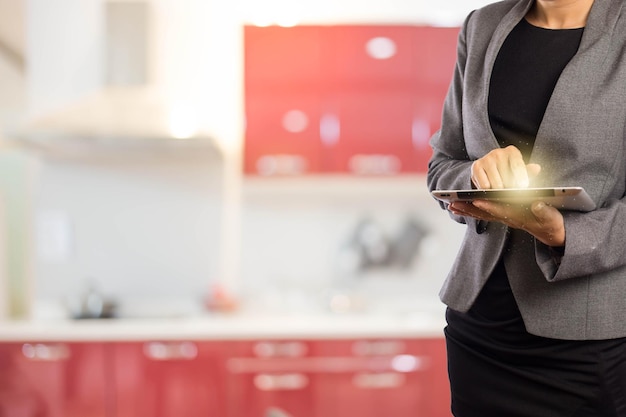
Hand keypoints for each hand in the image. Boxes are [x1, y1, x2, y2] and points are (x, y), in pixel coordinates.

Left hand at [449, 199, 564, 246]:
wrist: (551, 233)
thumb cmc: (552, 223)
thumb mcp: (552, 218)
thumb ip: (544, 211)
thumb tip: (536, 204)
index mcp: (519, 217)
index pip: (502, 210)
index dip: (489, 205)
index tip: (477, 200)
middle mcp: (508, 218)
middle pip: (486, 213)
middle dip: (469, 208)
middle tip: (453, 203)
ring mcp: (504, 218)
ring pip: (482, 214)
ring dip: (467, 209)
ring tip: (451, 205)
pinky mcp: (504, 217)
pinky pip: (485, 214)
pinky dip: (472, 210)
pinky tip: (462, 206)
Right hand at [472, 145, 541, 188]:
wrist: (488, 166)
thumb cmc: (507, 169)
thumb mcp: (519, 169)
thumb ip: (528, 171)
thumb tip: (536, 168)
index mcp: (512, 151)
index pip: (517, 165)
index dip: (521, 177)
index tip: (523, 187)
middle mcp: (498, 153)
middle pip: (506, 178)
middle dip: (510, 189)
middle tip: (510, 193)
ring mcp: (486, 159)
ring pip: (496, 184)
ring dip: (499, 191)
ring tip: (501, 191)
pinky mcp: (476, 166)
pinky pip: (484, 185)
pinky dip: (488, 190)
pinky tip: (491, 188)